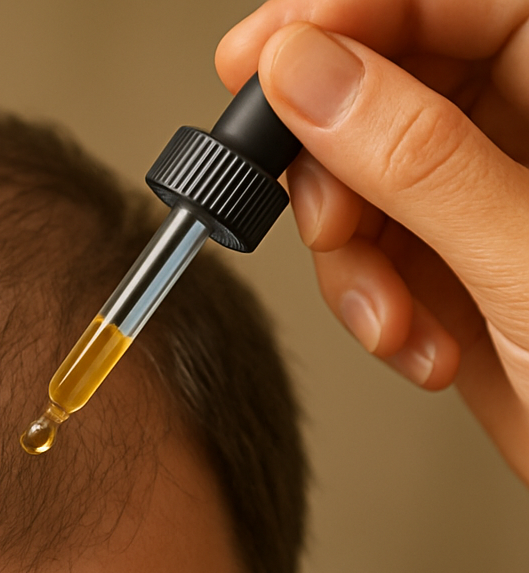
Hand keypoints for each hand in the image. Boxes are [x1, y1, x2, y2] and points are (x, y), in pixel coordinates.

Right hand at [217, 0, 528, 483]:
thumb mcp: (525, 258)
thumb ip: (415, 160)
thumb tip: (308, 75)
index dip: (345, 14)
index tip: (267, 55)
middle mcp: (524, 133)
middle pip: (381, 88)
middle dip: (331, 163)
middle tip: (321, 212)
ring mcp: (483, 201)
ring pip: (358, 181)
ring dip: (350, 259)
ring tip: (387, 314)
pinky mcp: (450, 266)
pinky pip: (368, 255)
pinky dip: (369, 305)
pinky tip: (414, 342)